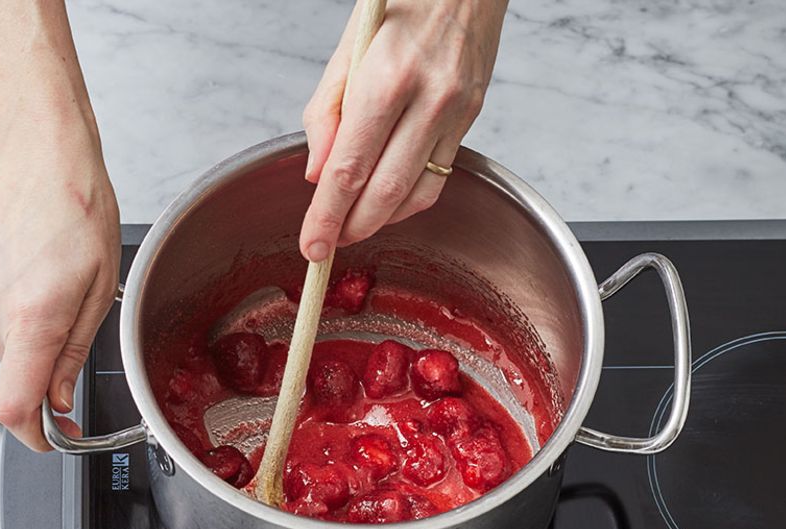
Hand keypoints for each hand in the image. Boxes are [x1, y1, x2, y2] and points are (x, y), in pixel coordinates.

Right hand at [0, 113, 119, 450]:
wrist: (37, 152)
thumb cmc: (77, 203)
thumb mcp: (100, 283)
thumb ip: (75, 348)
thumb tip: (59, 400)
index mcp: (31, 316)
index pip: (15, 407)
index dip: (37, 438)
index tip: (61, 440)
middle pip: (20, 379)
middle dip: (54, 373)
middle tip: (87, 327)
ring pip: (13, 352)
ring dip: (44, 340)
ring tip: (70, 289)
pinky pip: (3, 325)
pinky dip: (28, 320)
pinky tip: (49, 280)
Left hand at [299, 0, 507, 260]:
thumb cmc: (400, 1)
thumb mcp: (347, 47)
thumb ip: (326, 113)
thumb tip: (318, 174)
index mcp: (387, 77)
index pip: (349, 167)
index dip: (327, 215)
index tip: (312, 245)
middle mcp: (428, 99)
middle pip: (384, 191)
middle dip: (352, 228)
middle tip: (328, 246)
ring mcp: (456, 111)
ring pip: (418, 193)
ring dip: (382, 220)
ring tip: (354, 227)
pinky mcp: (473, 117)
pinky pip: (440, 177)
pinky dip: (410, 200)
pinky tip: (389, 202)